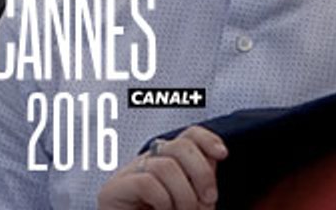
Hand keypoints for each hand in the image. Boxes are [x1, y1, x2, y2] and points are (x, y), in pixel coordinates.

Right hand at [96, 126, 227, 209]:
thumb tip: (216, 156)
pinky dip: (163, 200)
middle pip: (181, 145)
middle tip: (208, 199)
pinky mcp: (112, 190)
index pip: (189, 135)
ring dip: (184, 194)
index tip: (223, 154)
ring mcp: (128, 174)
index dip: (208, 139)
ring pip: (166, 166)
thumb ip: (202, 179)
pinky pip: (146, 182)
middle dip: (202, 173)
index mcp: (167, 161)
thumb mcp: (192, 200)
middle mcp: (148, 162)